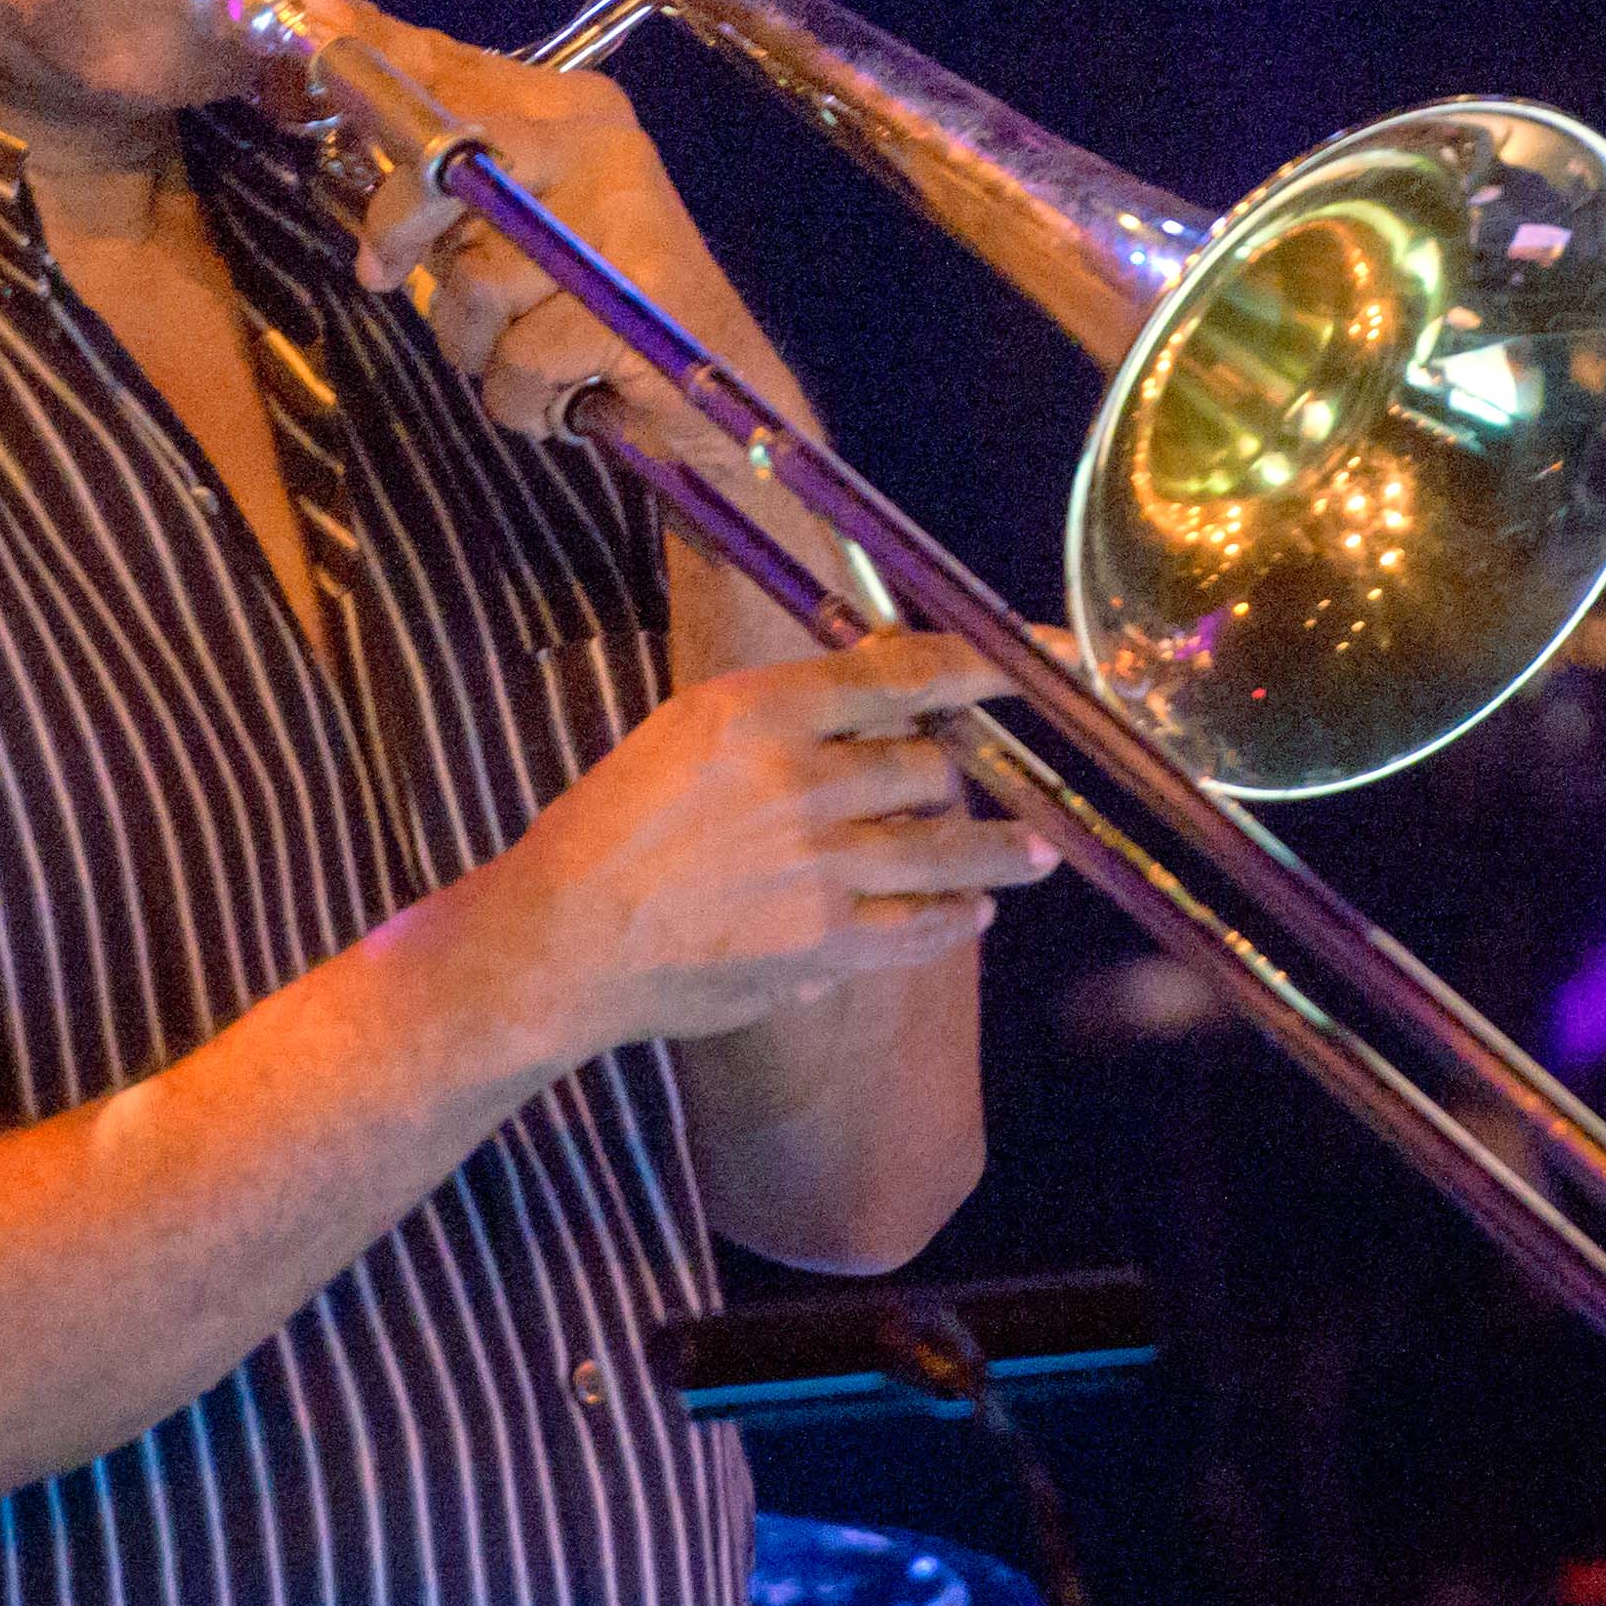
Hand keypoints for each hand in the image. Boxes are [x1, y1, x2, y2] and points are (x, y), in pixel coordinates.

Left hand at [328, 3, 760, 457]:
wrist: (722, 404)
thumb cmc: (598, 320)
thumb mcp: (509, 237)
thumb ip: (442, 180)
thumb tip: (346, 103)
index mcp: (570, 113)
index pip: (452, 66)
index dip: (372, 43)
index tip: (315, 3)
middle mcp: (600, 144)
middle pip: (449, 156)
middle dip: (401, 226)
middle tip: (380, 273)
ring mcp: (624, 215)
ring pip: (476, 282)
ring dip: (479, 345)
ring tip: (532, 354)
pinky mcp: (635, 296)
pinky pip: (519, 357)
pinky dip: (525, 398)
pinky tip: (571, 394)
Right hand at [437, 628, 1049, 1067]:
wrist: (559, 940)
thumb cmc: (614, 829)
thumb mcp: (688, 731)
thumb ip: (786, 713)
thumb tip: (882, 694)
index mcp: (758, 710)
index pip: (905, 673)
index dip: (990, 666)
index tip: (1047, 661)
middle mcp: (798, 780)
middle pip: (934, 764)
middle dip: (957, 775)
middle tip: (979, 785)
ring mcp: (817, 866)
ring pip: (951, 846)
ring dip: (1005, 850)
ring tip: (1038, 852)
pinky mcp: (823, 945)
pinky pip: (923, 925)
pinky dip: (958, 917)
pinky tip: (972, 911)